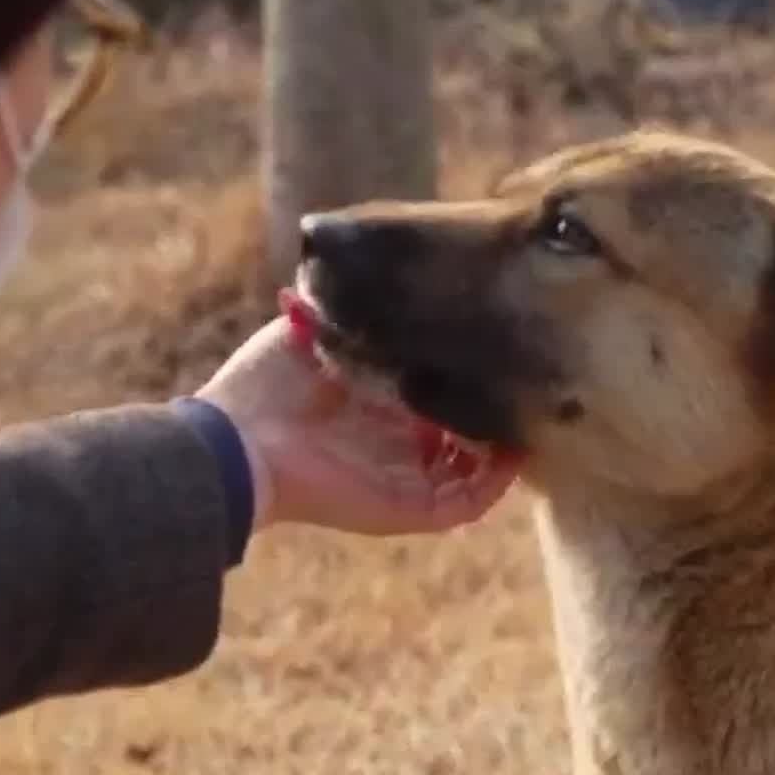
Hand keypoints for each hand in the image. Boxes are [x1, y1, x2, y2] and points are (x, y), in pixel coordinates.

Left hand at [196, 315, 519, 534]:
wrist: (240, 438)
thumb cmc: (267, 380)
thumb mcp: (319, 325)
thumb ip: (356, 305)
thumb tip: (383, 264)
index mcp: (382, 404)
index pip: (442, 395)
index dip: (472, 374)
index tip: (500, 345)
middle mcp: (401, 446)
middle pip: (468, 438)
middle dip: (500, 413)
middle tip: (532, 382)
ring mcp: (408, 482)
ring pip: (477, 474)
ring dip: (507, 450)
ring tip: (534, 413)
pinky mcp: (409, 510)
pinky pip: (467, 505)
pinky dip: (496, 483)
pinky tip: (516, 451)